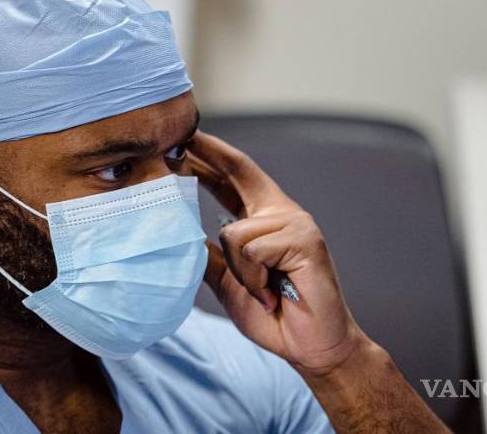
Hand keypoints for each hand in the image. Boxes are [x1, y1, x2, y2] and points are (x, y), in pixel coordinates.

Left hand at [187, 131, 365, 374]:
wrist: (309, 347)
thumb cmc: (272, 315)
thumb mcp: (228, 280)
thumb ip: (208, 253)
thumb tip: (178, 230)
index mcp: (263, 219)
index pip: (232, 177)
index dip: (209, 156)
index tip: (184, 138)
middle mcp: (281, 212)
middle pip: (238, 172)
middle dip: (207, 155)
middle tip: (179, 142)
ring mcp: (296, 223)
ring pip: (233, 231)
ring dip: (240, 272)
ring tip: (262, 292)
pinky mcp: (305, 240)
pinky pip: (253, 250)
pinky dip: (255, 279)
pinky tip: (273, 294)